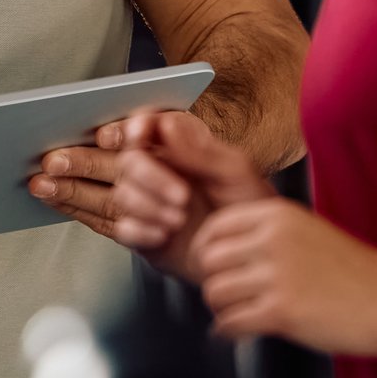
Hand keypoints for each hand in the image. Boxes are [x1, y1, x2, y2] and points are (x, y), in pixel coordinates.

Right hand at [104, 109, 274, 279]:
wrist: (253, 252)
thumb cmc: (249, 206)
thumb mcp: (235, 171)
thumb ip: (199, 150)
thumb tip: (167, 125)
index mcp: (179, 150)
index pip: (146, 128)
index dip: (137, 126)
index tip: (140, 134)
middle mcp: (159, 173)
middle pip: (129, 162)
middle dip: (150, 176)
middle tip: (182, 195)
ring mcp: (150, 204)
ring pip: (123, 195)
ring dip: (147, 206)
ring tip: (179, 219)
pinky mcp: (145, 235)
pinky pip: (123, 229)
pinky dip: (140, 231)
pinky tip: (164, 235)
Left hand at [194, 200, 376, 356]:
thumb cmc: (353, 270)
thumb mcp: (306, 231)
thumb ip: (266, 234)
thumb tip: (218, 250)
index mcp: (278, 215)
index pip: (215, 226)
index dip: (206, 251)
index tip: (212, 268)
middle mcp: (273, 239)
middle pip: (208, 260)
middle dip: (211, 281)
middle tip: (226, 295)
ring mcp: (278, 275)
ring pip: (215, 292)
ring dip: (221, 309)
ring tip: (235, 314)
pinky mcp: (282, 311)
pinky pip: (231, 322)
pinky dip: (229, 331)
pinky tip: (240, 332)